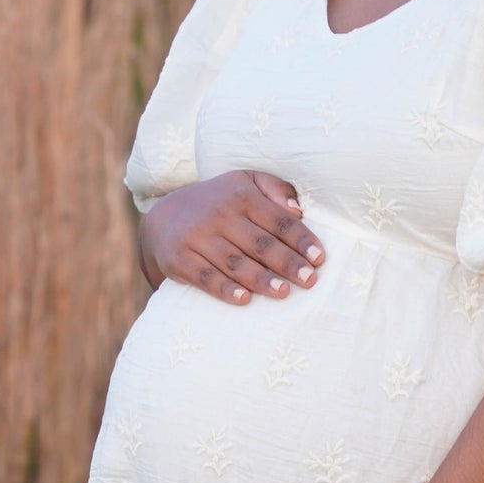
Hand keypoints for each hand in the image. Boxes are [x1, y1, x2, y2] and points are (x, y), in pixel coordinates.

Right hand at [139, 169, 323, 303]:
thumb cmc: (218, 203)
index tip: (319, 258)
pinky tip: (244, 300)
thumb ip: (275, 189)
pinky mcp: (180, 259)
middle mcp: (220, 214)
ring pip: (235, 262)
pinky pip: (206, 277)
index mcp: (242, 196)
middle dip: (287, 262)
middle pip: (260, 243)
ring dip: (261, 279)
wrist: (164, 217)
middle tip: (308, 280)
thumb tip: (298, 210)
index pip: (278, 220)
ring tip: (283, 292)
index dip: (300, 239)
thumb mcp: (245, 183)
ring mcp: (198, 237)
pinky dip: (225, 290)